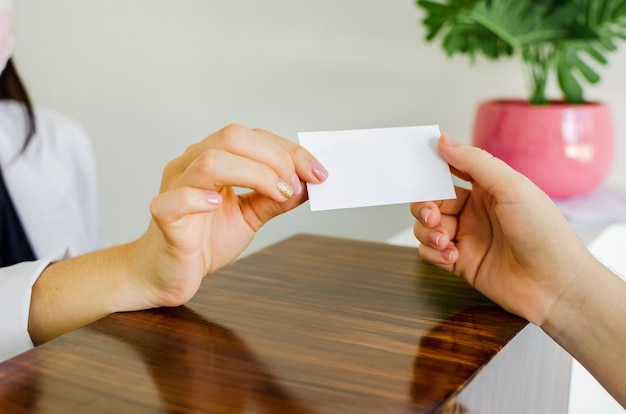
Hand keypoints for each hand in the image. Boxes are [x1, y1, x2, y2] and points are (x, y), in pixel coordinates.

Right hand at [132, 124, 326, 308]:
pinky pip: (176, 199)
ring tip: (277, 194)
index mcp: (212, 159)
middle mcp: (191, 164)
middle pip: (232, 137)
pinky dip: (199, 198)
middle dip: (274, 157)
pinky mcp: (164, 216)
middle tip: (295, 185)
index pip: (253, 137)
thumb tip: (308, 183)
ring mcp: (174, 187)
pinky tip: (218, 205)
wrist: (167, 273)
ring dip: (253, 174)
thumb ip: (275, 198)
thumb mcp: (249, 216)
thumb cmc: (203, 240)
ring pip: (211, 161)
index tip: (318, 172)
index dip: (289, 150)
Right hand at [410, 134, 593, 324]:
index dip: (433, 170)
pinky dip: (433, 253)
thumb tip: (444, 141)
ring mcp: (466, 237)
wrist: (555, 285)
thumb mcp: (512, 187)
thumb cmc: (545, 234)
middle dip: (424, 206)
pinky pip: (429, 252)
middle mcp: (474, 211)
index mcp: (488, 189)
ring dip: (427, 231)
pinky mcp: (459, 263)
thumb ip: (476, 162)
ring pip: (425, 226)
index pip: (450, 171)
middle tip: (432, 216)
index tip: (418, 168)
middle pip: (431, 200)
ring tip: (446, 241)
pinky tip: (453, 257)